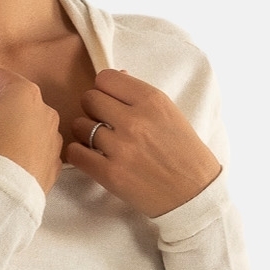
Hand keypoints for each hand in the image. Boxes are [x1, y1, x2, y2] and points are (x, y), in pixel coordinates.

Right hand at [0, 63, 62, 191]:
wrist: (9, 195)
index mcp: (24, 92)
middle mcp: (46, 108)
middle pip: (17, 97)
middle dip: (0, 106)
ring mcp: (55, 134)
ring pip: (30, 121)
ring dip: (16, 126)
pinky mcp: (56, 158)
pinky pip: (38, 144)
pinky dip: (27, 146)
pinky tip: (13, 160)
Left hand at [62, 70, 221, 216]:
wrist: (194, 194)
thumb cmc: (184, 152)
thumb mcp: (170, 114)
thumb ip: (140, 95)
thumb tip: (118, 76)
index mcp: (152, 100)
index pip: (106, 78)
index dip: (105, 90)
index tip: (111, 102)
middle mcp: (135, 120)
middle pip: (89, 99)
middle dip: (93, 109)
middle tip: (103, 123)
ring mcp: (121, 148)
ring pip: (79, 125)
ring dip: (85, 132)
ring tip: (100, 142)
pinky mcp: (110, 174)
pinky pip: (75, 153)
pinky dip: (79, 154)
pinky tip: (92, 157)